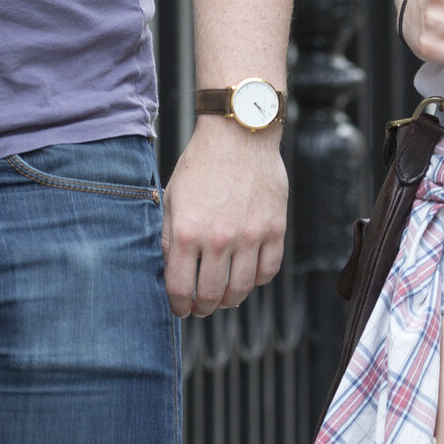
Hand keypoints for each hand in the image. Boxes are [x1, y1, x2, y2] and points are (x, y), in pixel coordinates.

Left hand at [162, 119, 286, 316]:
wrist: (239, 134)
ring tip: (225, 296)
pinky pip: (269, 270)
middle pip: (211, 295)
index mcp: (186, 232)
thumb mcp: (172, 198)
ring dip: (230, 299)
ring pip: (242, 288)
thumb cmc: (202, 164)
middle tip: (201, 307)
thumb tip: (171, 271)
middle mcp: (218, 238)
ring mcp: (250, 235)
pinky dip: (258, 279)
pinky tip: (248, 274)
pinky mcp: (275, 228)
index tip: (180, 309)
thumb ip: (168, 237)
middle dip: (202, 308)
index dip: (178, 306)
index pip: (179, 288)